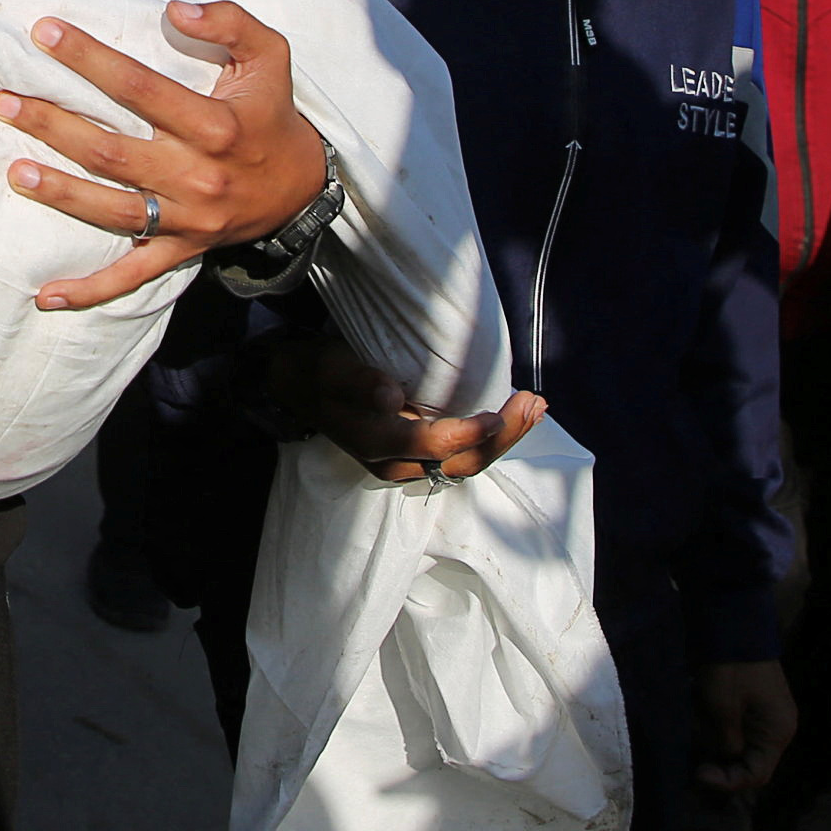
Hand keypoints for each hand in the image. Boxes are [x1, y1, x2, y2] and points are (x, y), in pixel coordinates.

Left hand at [0, 1, 331, 311]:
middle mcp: (197, 176)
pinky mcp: (181, 250)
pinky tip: (44, 294)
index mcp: (216, 125)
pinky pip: (131, 276)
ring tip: (13, 171)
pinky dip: (89, 289)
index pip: (140, 87)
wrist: (304, 187)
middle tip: (4, 102)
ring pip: (112, 210)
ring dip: (60, 193)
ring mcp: (186, 219)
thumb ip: (230, 22)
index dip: (90, 59)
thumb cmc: (273, 113)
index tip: (44, 34)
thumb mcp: (270, 57)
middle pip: (112, 151)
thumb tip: (174, 8)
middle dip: (53, 126)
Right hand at [268, 334, 546, 482]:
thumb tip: (391, 396)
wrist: (296, 385)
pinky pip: (461, 454)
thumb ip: (359, 382)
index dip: (469, 432)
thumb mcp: (331, 368)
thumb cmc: (317, 371)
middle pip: (462, 462)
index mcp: (378, 443)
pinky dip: (490, 437)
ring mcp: (409, 462)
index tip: (499, 412)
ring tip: (534, 407)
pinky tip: (509, 416)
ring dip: (504, 439)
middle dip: (504, 438)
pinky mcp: (416, 453)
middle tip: (535, 403)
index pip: (434, 446)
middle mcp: (397, 462)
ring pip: (466, 462)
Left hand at [695, 659, 797, 794]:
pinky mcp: (749, 704)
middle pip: (748, 763)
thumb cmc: (730, 667)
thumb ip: (725, 742)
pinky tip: (697, 727)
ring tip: (693, 744)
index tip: (699, 773)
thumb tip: (724, 759)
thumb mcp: (722, 709)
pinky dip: (715, 733)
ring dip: (715, 749)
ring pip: (739, 747)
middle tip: (691, 765)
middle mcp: (775, 728)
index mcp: (777, 732)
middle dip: (720, 766)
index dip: (728, 781)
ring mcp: (763, 716)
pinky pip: (734, 729)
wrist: (732, 622)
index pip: (756, 775)